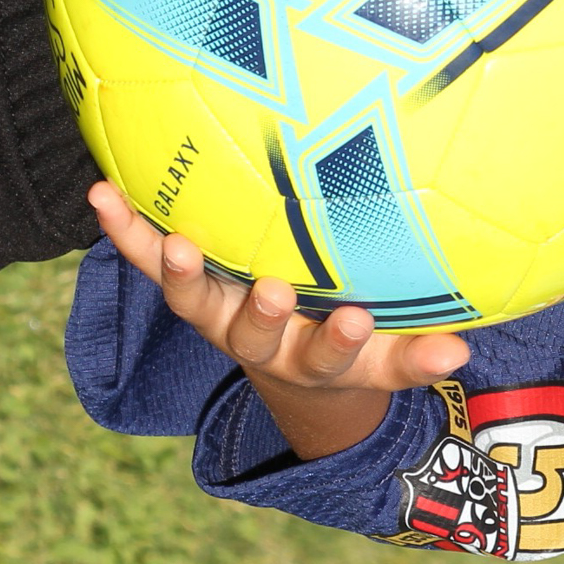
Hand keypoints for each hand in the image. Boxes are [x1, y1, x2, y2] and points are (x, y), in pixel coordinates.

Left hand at [89, 181, 470, 456]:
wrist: (285, 370)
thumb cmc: (347, 348)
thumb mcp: (384, 361)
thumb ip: (417, 356)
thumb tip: (461, 354)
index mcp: (313, 359)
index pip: (333, 357)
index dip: (343, 343)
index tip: (358, 321)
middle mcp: (258, 342)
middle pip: (257, 335)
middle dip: (265, 316)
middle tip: (275, 291)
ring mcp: (217, 314)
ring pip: (193, 300)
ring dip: (181, 273)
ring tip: (173, 246)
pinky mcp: (185, 285)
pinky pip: (148, 258)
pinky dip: (126, 231)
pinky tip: (101, 194)